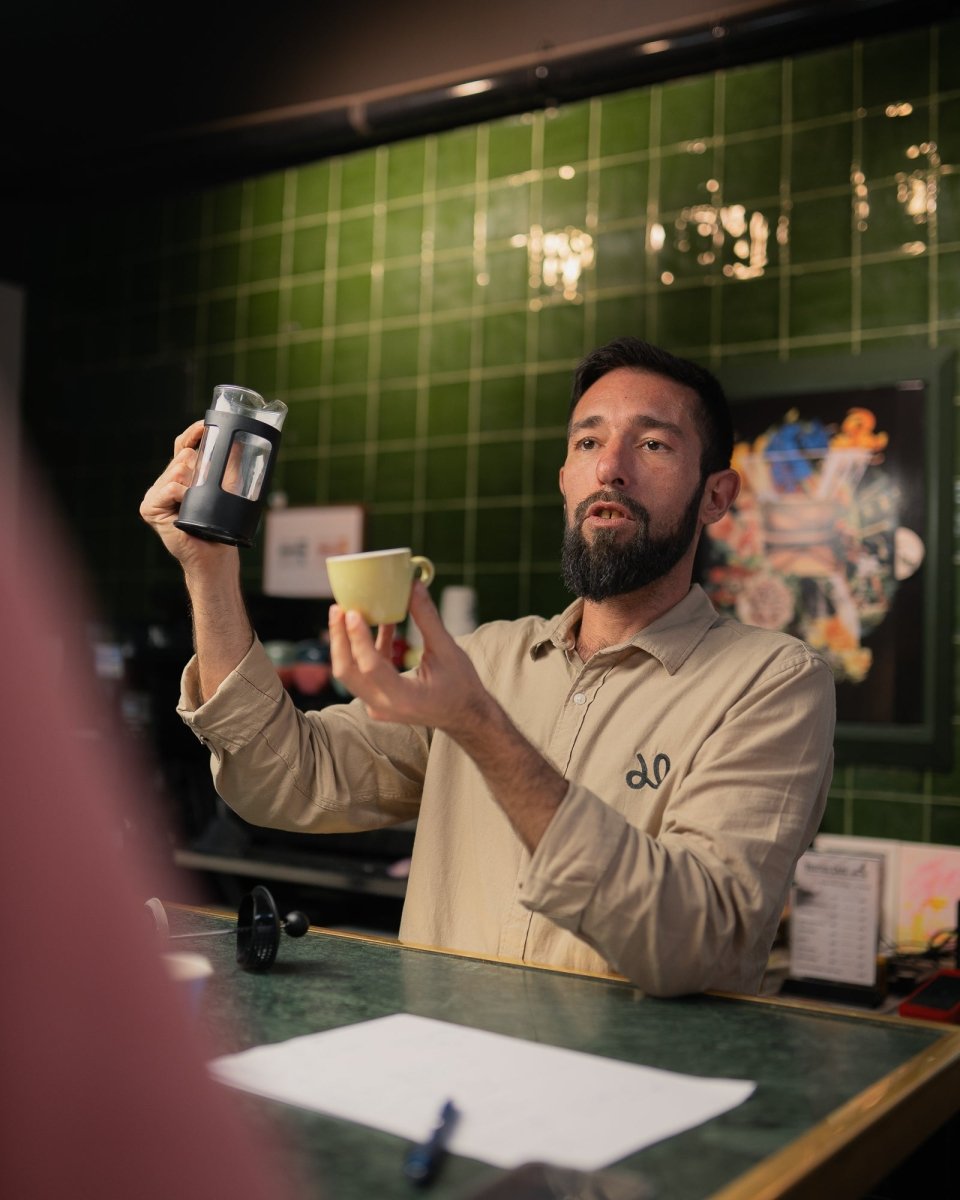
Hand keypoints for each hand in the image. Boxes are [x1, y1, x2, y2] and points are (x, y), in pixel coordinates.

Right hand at [139, 421, 234, 570]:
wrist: (214, 557)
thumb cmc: (221, 526)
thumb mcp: (227, 489)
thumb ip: (228, 466)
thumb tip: (240, 442)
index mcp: (180, 477)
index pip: (183, 446)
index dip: (193, 433)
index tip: (205, 424)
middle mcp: (164, 483)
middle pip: (183, 457)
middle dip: (201, 467)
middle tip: (209, 489)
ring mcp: (155, 495)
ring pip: (178, 469)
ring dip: (194, 483)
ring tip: (198, 503)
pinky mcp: (150, 508)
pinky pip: (171, 487)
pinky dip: (183, 494)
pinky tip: (187, 505)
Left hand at [329, 583, 491, 734]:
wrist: (465, 716)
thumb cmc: (461, 686)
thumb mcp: (447, 651)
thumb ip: (427, 618)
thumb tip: (413, 585)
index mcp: (404, 698)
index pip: (371, 667)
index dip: (358, 638)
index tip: (352, 612)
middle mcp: (384, 706)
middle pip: (348, 671)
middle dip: (340, 638)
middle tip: (339, 608)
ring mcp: (377, 705)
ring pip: (349, 673)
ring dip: (346, 642)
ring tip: (345, 612)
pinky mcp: (377, 699)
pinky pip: (363, 672)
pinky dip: (366, 648)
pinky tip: (377, 624)